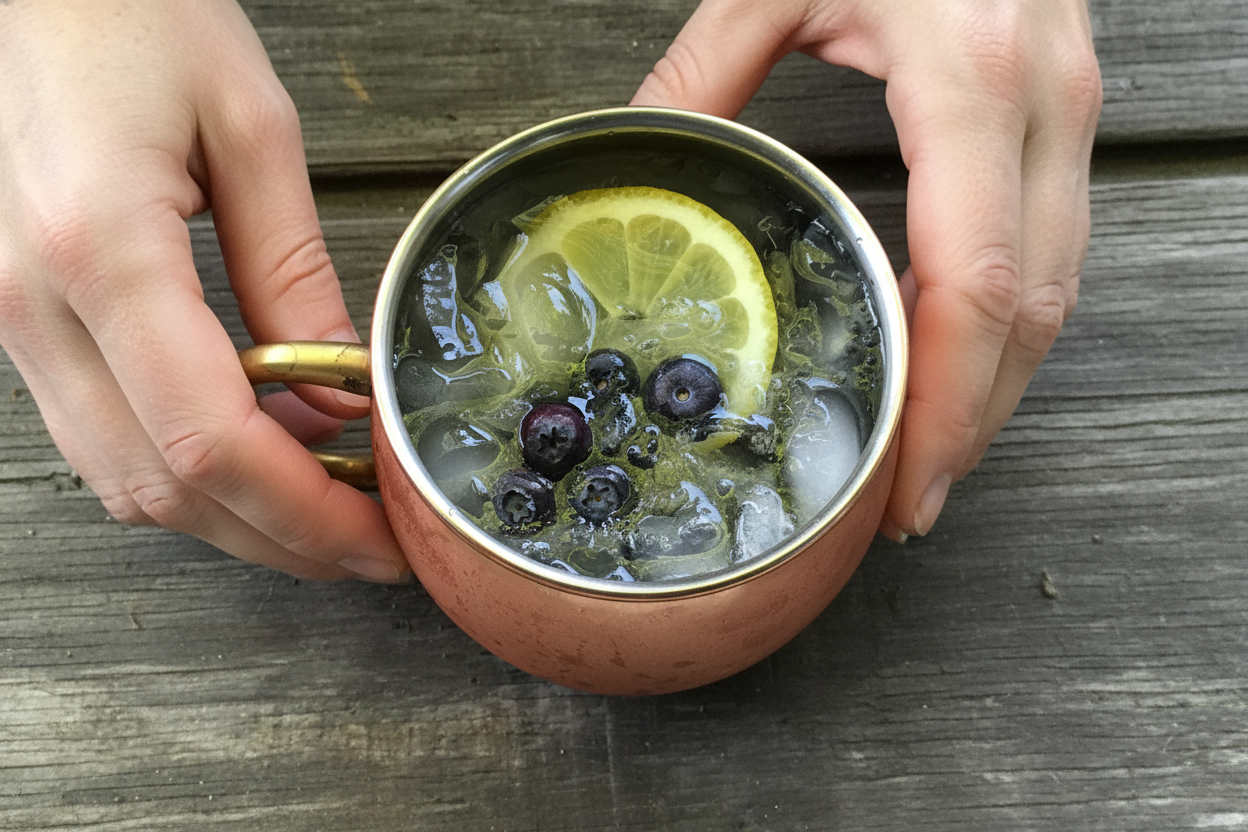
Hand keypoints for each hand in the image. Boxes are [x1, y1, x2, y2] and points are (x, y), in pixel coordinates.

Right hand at [0, 0, 408, 581]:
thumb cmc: (126, 13)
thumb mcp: (247, 126)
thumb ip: (294, 271)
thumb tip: (342, 388)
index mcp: (98, 247)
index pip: (211, 442)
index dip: (306, 514)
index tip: (379, 537)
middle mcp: (34, 303)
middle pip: (166, 489)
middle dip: (283, 539)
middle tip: (371, 543)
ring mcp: (12, 319)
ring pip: (126, 482)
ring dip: (236, 515)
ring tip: (331, 502)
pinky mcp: (19, 318)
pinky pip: (102, 437)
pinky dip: (189, 469)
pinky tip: (260, 449)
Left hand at [632, 0, 1101, 537]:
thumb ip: (703, 73)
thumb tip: (638, 153)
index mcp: (970, 71)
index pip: (973, 281)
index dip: (944, 401)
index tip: (902, 478)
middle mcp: (1041, 103)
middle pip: (1030, 314)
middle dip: (973, 425)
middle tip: (907, 502)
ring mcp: (1068, 110)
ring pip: (1058, 294)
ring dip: (996, 389)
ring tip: (928, 454)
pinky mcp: (1063, 115)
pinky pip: (1050, 251)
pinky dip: (1006, 329)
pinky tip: (953, 364)